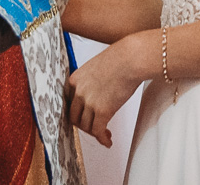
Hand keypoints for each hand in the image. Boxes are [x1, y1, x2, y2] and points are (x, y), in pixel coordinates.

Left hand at [65, 33, 145, 148]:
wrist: (130, 59)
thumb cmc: (119, 59)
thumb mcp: (95, 68)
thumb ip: (89, 82)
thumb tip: (96, 94)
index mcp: (74, 79)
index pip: (69, 103)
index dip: (77, 113)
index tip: (85, 117)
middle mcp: (78, 91)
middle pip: (74, 117)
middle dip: (84, 125)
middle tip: (94, 127)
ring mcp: (89, 102)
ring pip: (85, 126)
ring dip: (94, 133)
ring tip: (105, 134)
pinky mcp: (103, 110)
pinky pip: (98, 131)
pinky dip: (102, 139)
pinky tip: (108, 141)